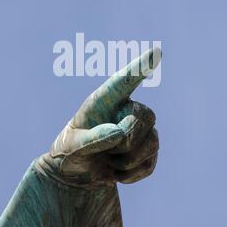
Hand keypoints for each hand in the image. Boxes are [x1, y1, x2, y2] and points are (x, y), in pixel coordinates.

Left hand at [39, 48, 160, 187]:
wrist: (78, 175)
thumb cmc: (70, 153)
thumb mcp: (71, 149)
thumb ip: (91, 140)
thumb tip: (119, 133)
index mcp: (104, 101)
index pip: (124, 81)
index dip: (140, 66)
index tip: (156, 52)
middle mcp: (126, 109)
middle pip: (144, 116)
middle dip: (126, 140)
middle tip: (104, 151)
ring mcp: (141, 129)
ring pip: (152, 142)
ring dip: (125, 160)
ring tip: (107, 160)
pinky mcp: (148, 150)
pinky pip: (150, 164)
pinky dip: (131, 174)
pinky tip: (116, 171)